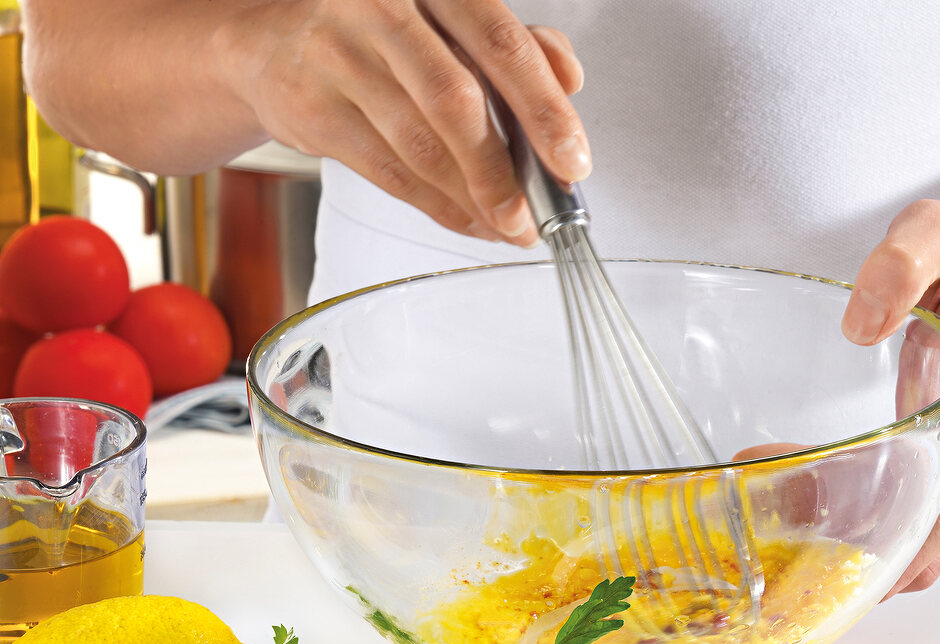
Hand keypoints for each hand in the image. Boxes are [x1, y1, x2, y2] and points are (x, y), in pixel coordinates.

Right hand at [216, 0, 588, 244]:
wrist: (268, 41)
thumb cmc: (373, 32)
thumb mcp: (445, 21)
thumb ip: (509, 45)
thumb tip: (569, 78)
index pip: (499, 42)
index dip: (542, 108)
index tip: (572, 160)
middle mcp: (382, 7)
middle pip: (455, 100)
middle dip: (500, 171)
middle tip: (530, 216)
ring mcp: (340, 55)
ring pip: (419, 146)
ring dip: (471, 199)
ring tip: (505, 226)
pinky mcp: (312, 108)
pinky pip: (389, 172)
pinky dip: (436, 206)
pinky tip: (466, 220)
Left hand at [841, 162, 939, 593]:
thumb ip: (897, 270)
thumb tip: (859, 326)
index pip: (933, 516)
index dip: (879, 552)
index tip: (820, 565)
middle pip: (926, 542)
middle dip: (860, 566)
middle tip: (791, 567)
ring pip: (933, 530)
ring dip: (875, 546)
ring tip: (802, 540)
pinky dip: (898, 522)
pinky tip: (846, 509)